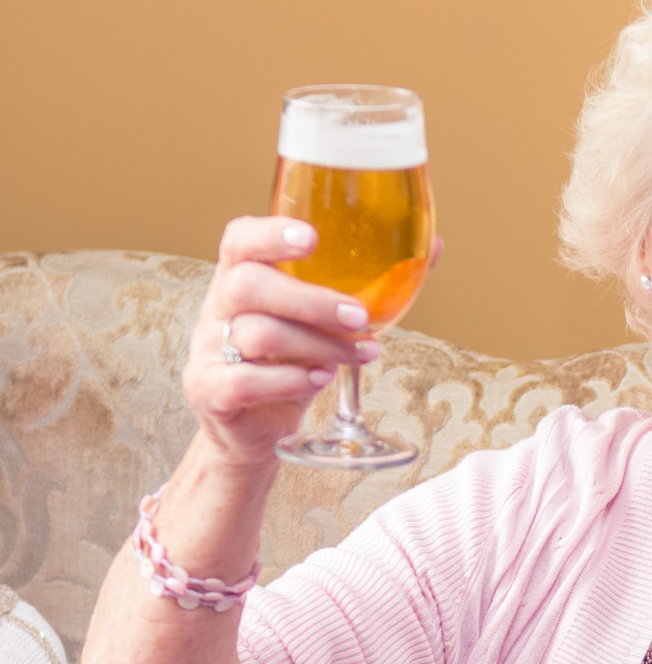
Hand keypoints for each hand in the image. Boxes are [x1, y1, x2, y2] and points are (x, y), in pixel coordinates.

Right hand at [182, 216, 384, 470]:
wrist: (256, 429)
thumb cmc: (293, 360)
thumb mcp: (326, 321)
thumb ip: (370, 283)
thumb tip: (431, 246)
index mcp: (241, 277)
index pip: (240, 239)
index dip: (271, 233)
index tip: (312, 237)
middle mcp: (218, 307)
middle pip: (248, 284)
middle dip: (312, 299)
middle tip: (360, 317)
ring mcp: (208, 350)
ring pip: (257, 334)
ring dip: (320, 345)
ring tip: (361, 355)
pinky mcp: (210, 391)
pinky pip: (244, 381)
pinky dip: (290, 380)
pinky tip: (321, 379)